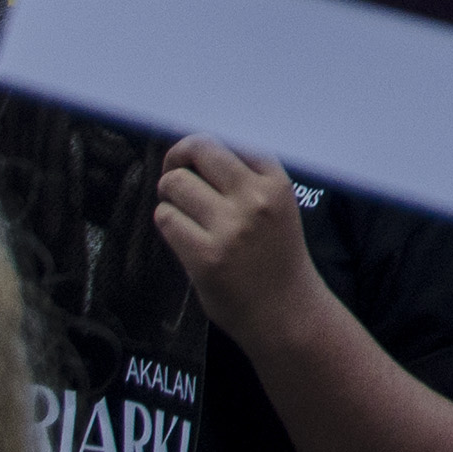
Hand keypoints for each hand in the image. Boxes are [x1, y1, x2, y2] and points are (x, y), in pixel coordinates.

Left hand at [153, 136, 326, 349]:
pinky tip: (184, 236)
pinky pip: (166, 219)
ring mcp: (230, 227)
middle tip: (174, 173)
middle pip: (200, 149)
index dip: (203, 144)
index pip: (232, 139)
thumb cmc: (276, 257)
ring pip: (174, 185)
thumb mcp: (277, 208)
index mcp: (277, 183)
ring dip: (170, 196)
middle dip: (177, 158)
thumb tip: (195, 151)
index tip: (192, 157)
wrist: (286, 312)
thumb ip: (247, 180)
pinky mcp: (205, 256)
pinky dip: (168, 223)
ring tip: (183, 212)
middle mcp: (255, 198)